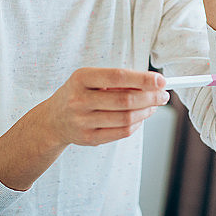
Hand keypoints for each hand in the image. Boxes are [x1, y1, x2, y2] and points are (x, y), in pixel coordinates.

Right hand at [43, 68, 168, 146]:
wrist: (52, 120)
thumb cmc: (78, 94)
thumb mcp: (90, 79)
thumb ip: (118, 81)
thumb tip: (152, 84)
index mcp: (81, 78)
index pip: (117, 77)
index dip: (142, 79)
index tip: (160, 80)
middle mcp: (79, 100)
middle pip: (125, 100)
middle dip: (150, 97)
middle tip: (163, 95)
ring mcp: (83, 121)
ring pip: (126, 118)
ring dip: (146, 111)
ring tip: (154, 105)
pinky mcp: (88, 139)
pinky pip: (121, 132)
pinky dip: (137, 124)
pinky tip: (140, 117)